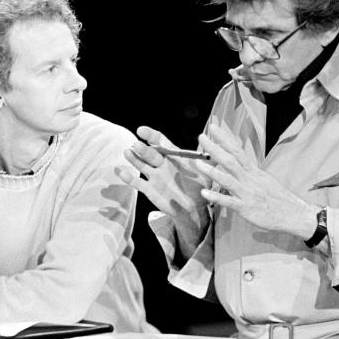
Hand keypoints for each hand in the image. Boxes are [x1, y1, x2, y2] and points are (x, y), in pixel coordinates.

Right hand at [115, 125, 210, 256]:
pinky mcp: (149, 189)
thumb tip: (218, 146)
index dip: (151, 136)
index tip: (142, 130)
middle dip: (143, 149)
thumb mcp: (207, 172)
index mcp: (173, 156)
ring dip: (134, 159)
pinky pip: (137, 183)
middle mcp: (161, 163)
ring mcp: (154, 176)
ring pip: (141, 165)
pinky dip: (128, 178)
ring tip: (127, 152)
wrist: (194, 208)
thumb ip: (208, 160)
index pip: (161, 142)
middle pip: (150, 153)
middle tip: (136, 144)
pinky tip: (120, 172)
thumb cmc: (200, 187)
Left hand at [195, 123, 318, 238]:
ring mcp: (248, 193)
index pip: (237, 150)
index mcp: (254, 171)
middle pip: (231, 160)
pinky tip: (204, 193)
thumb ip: (250, 173)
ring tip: (198, 163)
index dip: (224, 138)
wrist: (293, 214)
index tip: (213, 128)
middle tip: (201, 137)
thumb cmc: (278, 198)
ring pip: (228, 179)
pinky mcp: (247, 208)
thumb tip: (238, 164)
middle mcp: (250, 179)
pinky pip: (230, 202)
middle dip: (215, 148)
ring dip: (212, 171)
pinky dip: (217, 196)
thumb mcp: (264, 180)